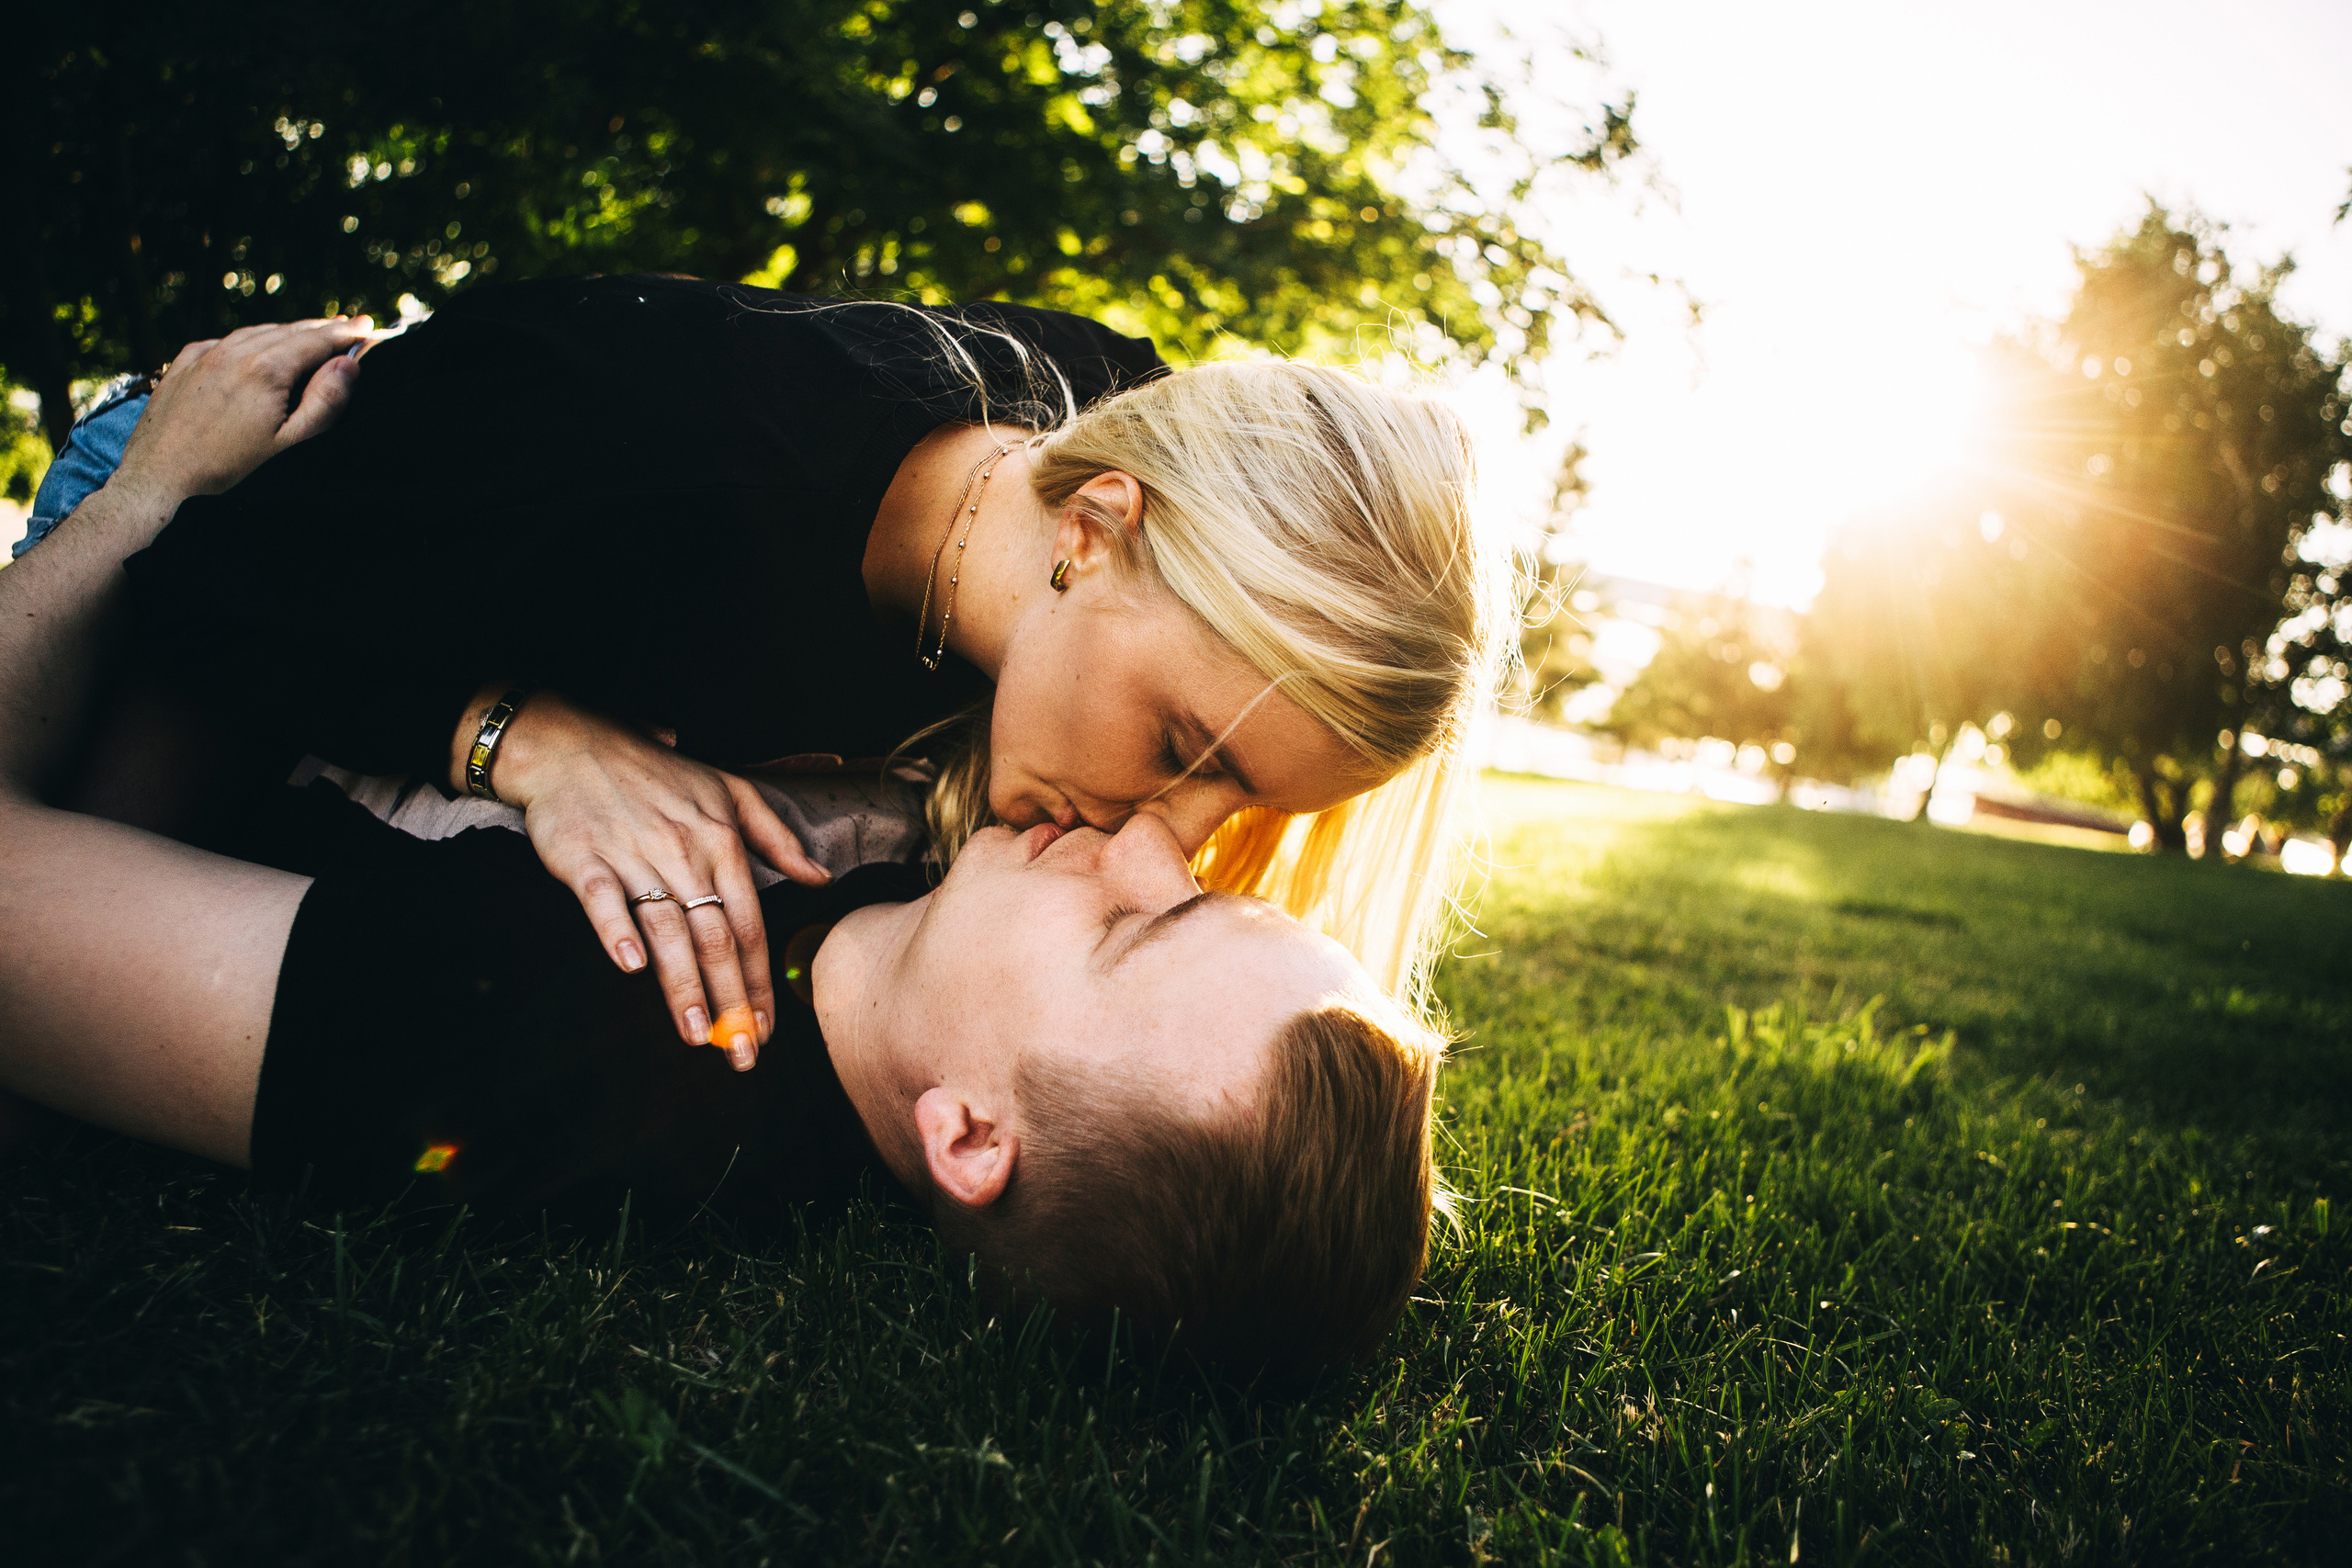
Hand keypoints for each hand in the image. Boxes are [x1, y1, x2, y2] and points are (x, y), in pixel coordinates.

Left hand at [111, 318, 374, 506]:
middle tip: (349, 325)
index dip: (346, 333)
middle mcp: (233, 352)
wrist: (158, 481)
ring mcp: (204, 355)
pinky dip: (249, 340)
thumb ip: (325, 402)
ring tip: (310, 335)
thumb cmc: (229, 470)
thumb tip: (348, 363)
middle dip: (321, 328)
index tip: (369, 326)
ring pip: (256, 332)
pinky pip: (224, 342)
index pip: (316, 340)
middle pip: (288, 331)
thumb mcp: (290, 445)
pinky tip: (258, 348)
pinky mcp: (182, 365)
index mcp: (266, 369)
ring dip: (287, 332)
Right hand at [472, 687, 831, 1068]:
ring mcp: (634, 856)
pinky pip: (604, 899)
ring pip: (666, 929)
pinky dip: (616, 931)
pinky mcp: (585, 859)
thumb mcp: (730, 792)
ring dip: (682, 984)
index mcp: (722, 844)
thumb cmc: (658, 774)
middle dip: (731, 1001)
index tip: (767, 1028)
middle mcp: (684, 854)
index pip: (750, 926)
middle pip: (716, 938)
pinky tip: (629, 966)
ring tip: (695, 1033)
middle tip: (739, 1053)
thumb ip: (777, 839)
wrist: (575, 747)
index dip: (760, 982)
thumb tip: (821, 878)